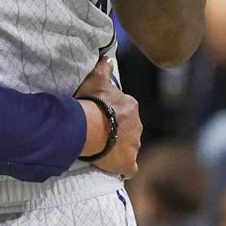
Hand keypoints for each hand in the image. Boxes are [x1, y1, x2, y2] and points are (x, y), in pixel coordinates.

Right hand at [75, 58, 141, 177]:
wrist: (88, 127)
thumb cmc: (91, 102)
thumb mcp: (95, 80)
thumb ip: (103, 68)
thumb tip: (108, 56)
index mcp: (131, 107)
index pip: (125, 112)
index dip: (113, 115)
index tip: (101, 117)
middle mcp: (137, 126)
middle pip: (129, 130)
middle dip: (118, 132)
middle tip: (101, 134)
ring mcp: (134, 146)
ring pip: (130, 148)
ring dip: (119, 149)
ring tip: (103, 150)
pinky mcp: (128, 163)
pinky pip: (129, 169)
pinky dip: (124, 169)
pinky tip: (115, 169)